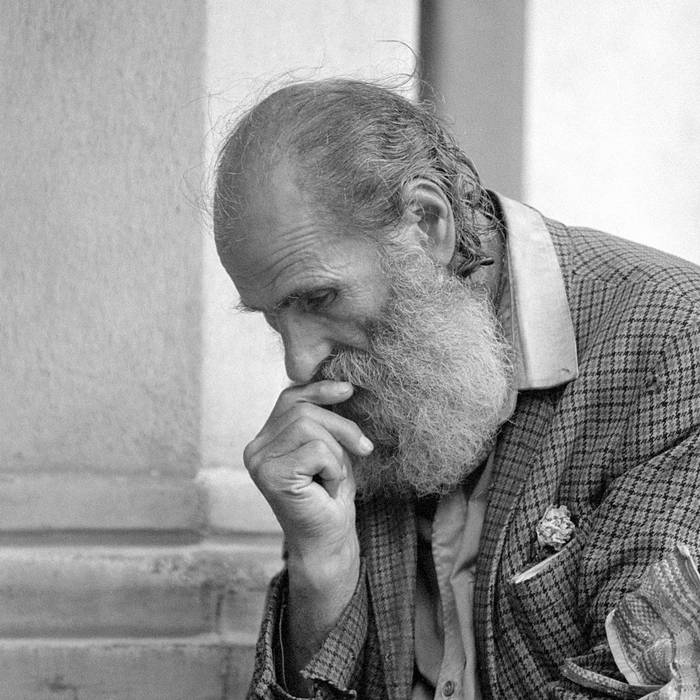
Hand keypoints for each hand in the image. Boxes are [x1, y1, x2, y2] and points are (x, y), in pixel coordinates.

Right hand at [244, 380, 373, 691]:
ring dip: (337, 451)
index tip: (349, 389)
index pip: (290, 397)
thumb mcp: (330, 447)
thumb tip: (342, 384)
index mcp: (265, 439)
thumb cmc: (331, 495)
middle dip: (341, 426)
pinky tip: (327, 488)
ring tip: (335, 476)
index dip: (319, 389)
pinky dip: (334, 467)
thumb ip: (324, 419)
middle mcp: (255, 448)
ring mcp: (259, 462)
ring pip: (310, 426)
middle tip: (364, 449)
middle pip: (302, 409)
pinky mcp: (271, 476)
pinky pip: (317, 449)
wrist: (329, 542)